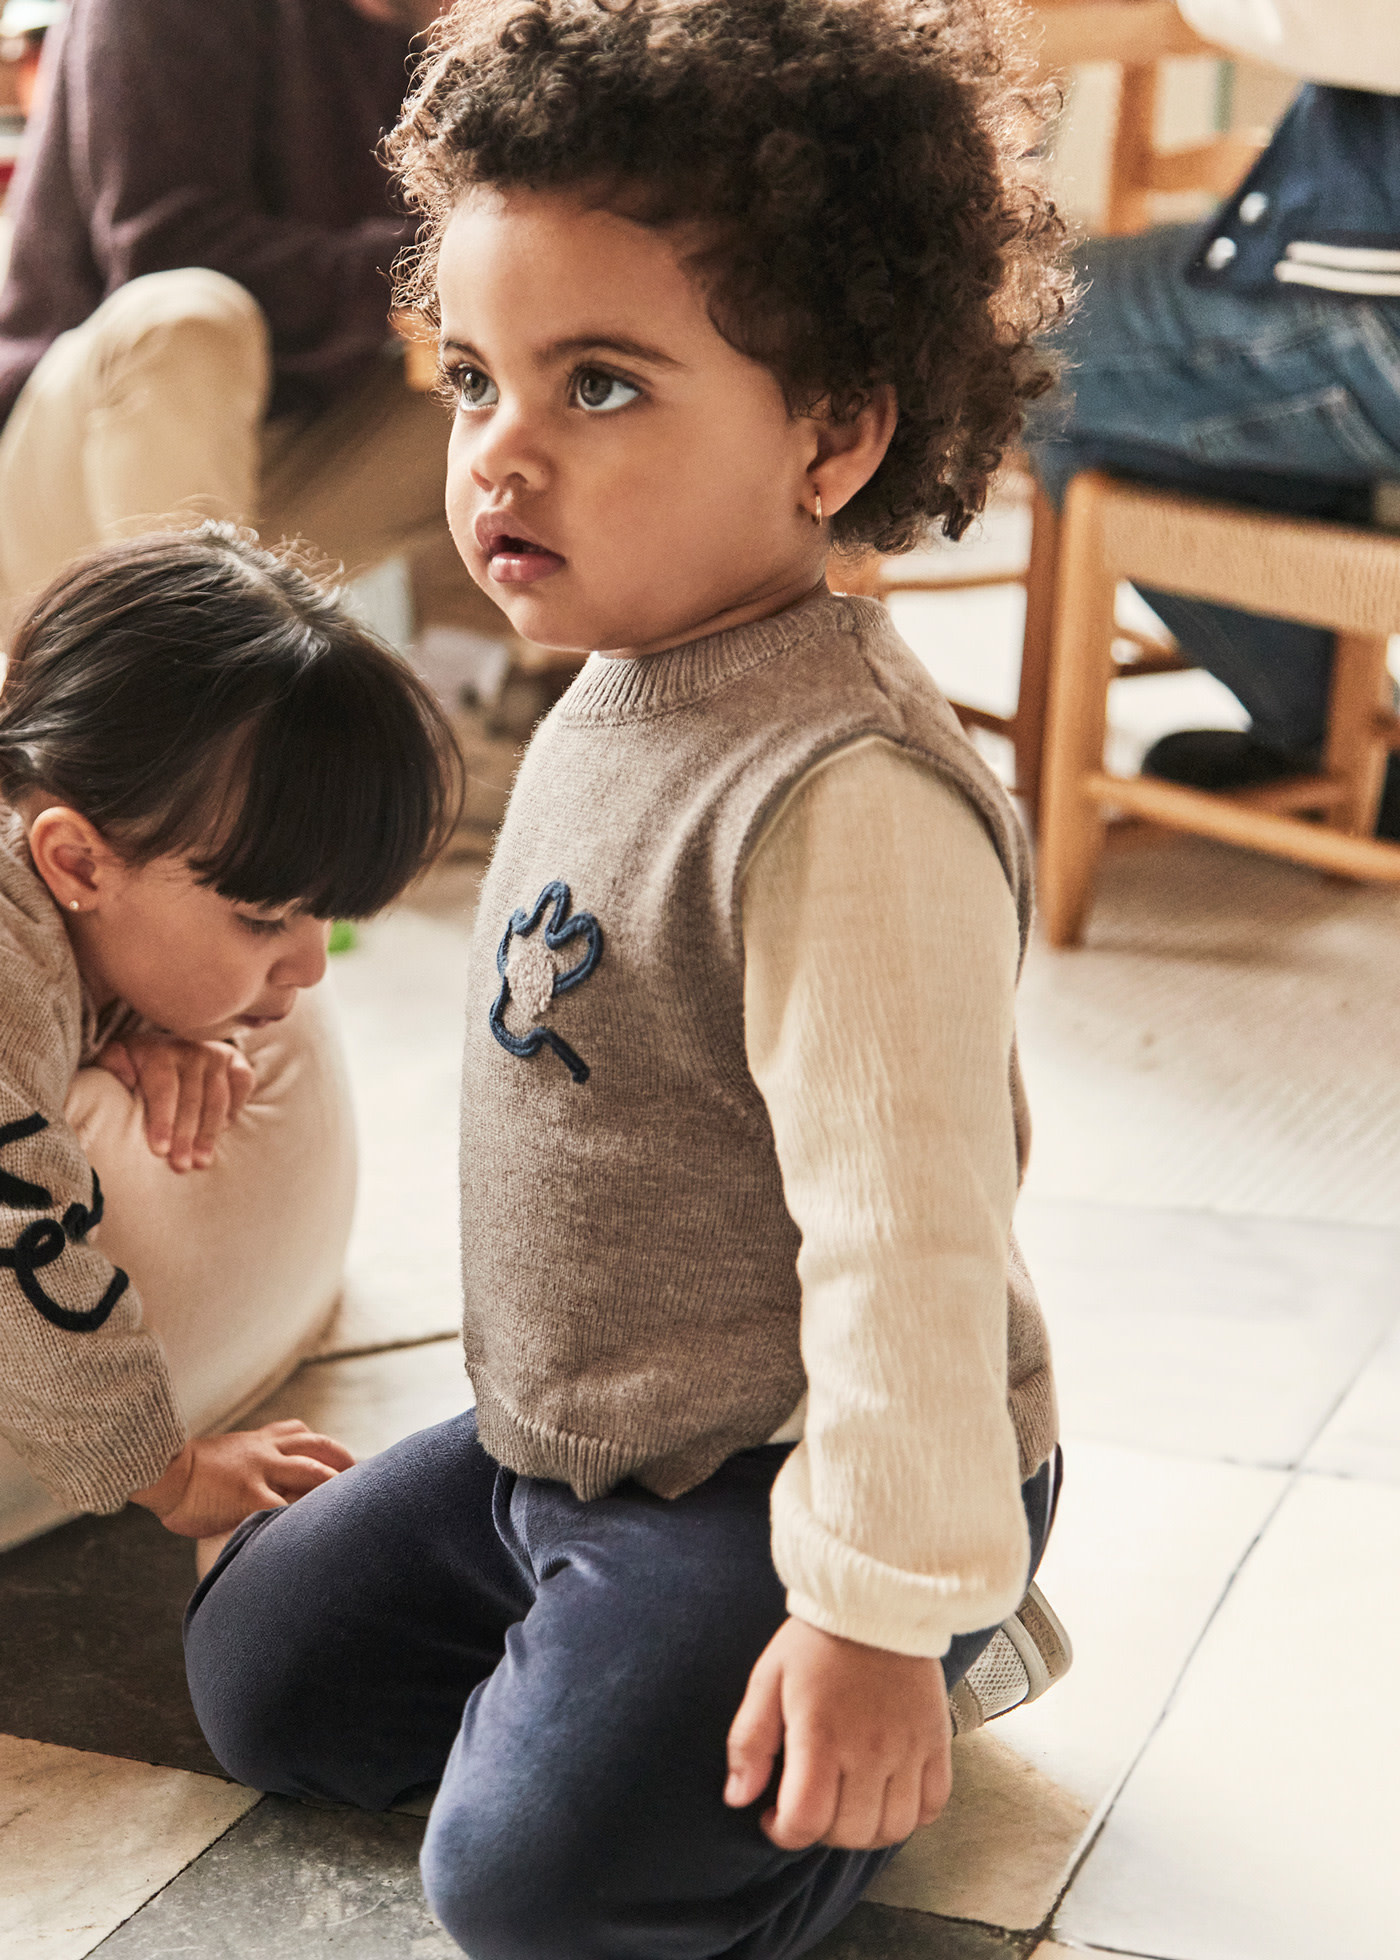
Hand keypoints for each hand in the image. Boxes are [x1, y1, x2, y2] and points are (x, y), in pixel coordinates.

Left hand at [99, 1034, 254, 1171]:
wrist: (171, 1046)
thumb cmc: (140, 1063)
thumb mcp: (118, 1059)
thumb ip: (112, 1064)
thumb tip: (123, 1077)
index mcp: (160, 1051)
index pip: (163, 1088)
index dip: (162, 1120)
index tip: (159, 1150)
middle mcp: (191, 1050)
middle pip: (192, 1099)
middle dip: (186, 1136)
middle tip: (181, 1165)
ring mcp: (216, 1055)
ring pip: (217, 1098)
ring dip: (210, 1132)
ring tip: (202, 1161)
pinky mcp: (236, 1061)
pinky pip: (243, 1084)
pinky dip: (236, 1107)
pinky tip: (225, 1130)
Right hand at [130, 1420, 354, 1536]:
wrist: (162, 1471)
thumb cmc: (185, 1472)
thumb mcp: (221, 1456)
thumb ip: (243, 1462)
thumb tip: (248, 1481)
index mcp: (257, 1441)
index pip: (299, 1433)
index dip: (324, 1447)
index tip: (343, 1461)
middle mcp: (265, 1451)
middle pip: (317, 1447)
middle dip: (343, 1461)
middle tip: (361, 1479)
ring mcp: (259, 1471)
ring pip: (311, 1472)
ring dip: (334, 1486)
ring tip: (351, 1503)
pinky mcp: (249, 1495)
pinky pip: (283, 1507)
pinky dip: (300, 1519)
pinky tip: (315, 1532)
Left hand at [724, 1617, 951, 1849]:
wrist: (875, 1600)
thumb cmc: (815, 1641)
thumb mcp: (767, 1680)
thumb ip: (749, 1742)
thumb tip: (738, 1798)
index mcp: (821, 1736)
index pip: (806, 1821)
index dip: (783, 1833)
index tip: (773, 1816)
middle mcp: (870, 1750)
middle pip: (851, 1832)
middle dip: (821, 1832)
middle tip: (810, 1805)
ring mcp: (908, 1748)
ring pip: (894, 1828)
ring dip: (866, 1830)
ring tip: (848, 1805)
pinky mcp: (936, 1740)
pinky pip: (934, 1805)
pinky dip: (913, 1815)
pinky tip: (888, 1795)